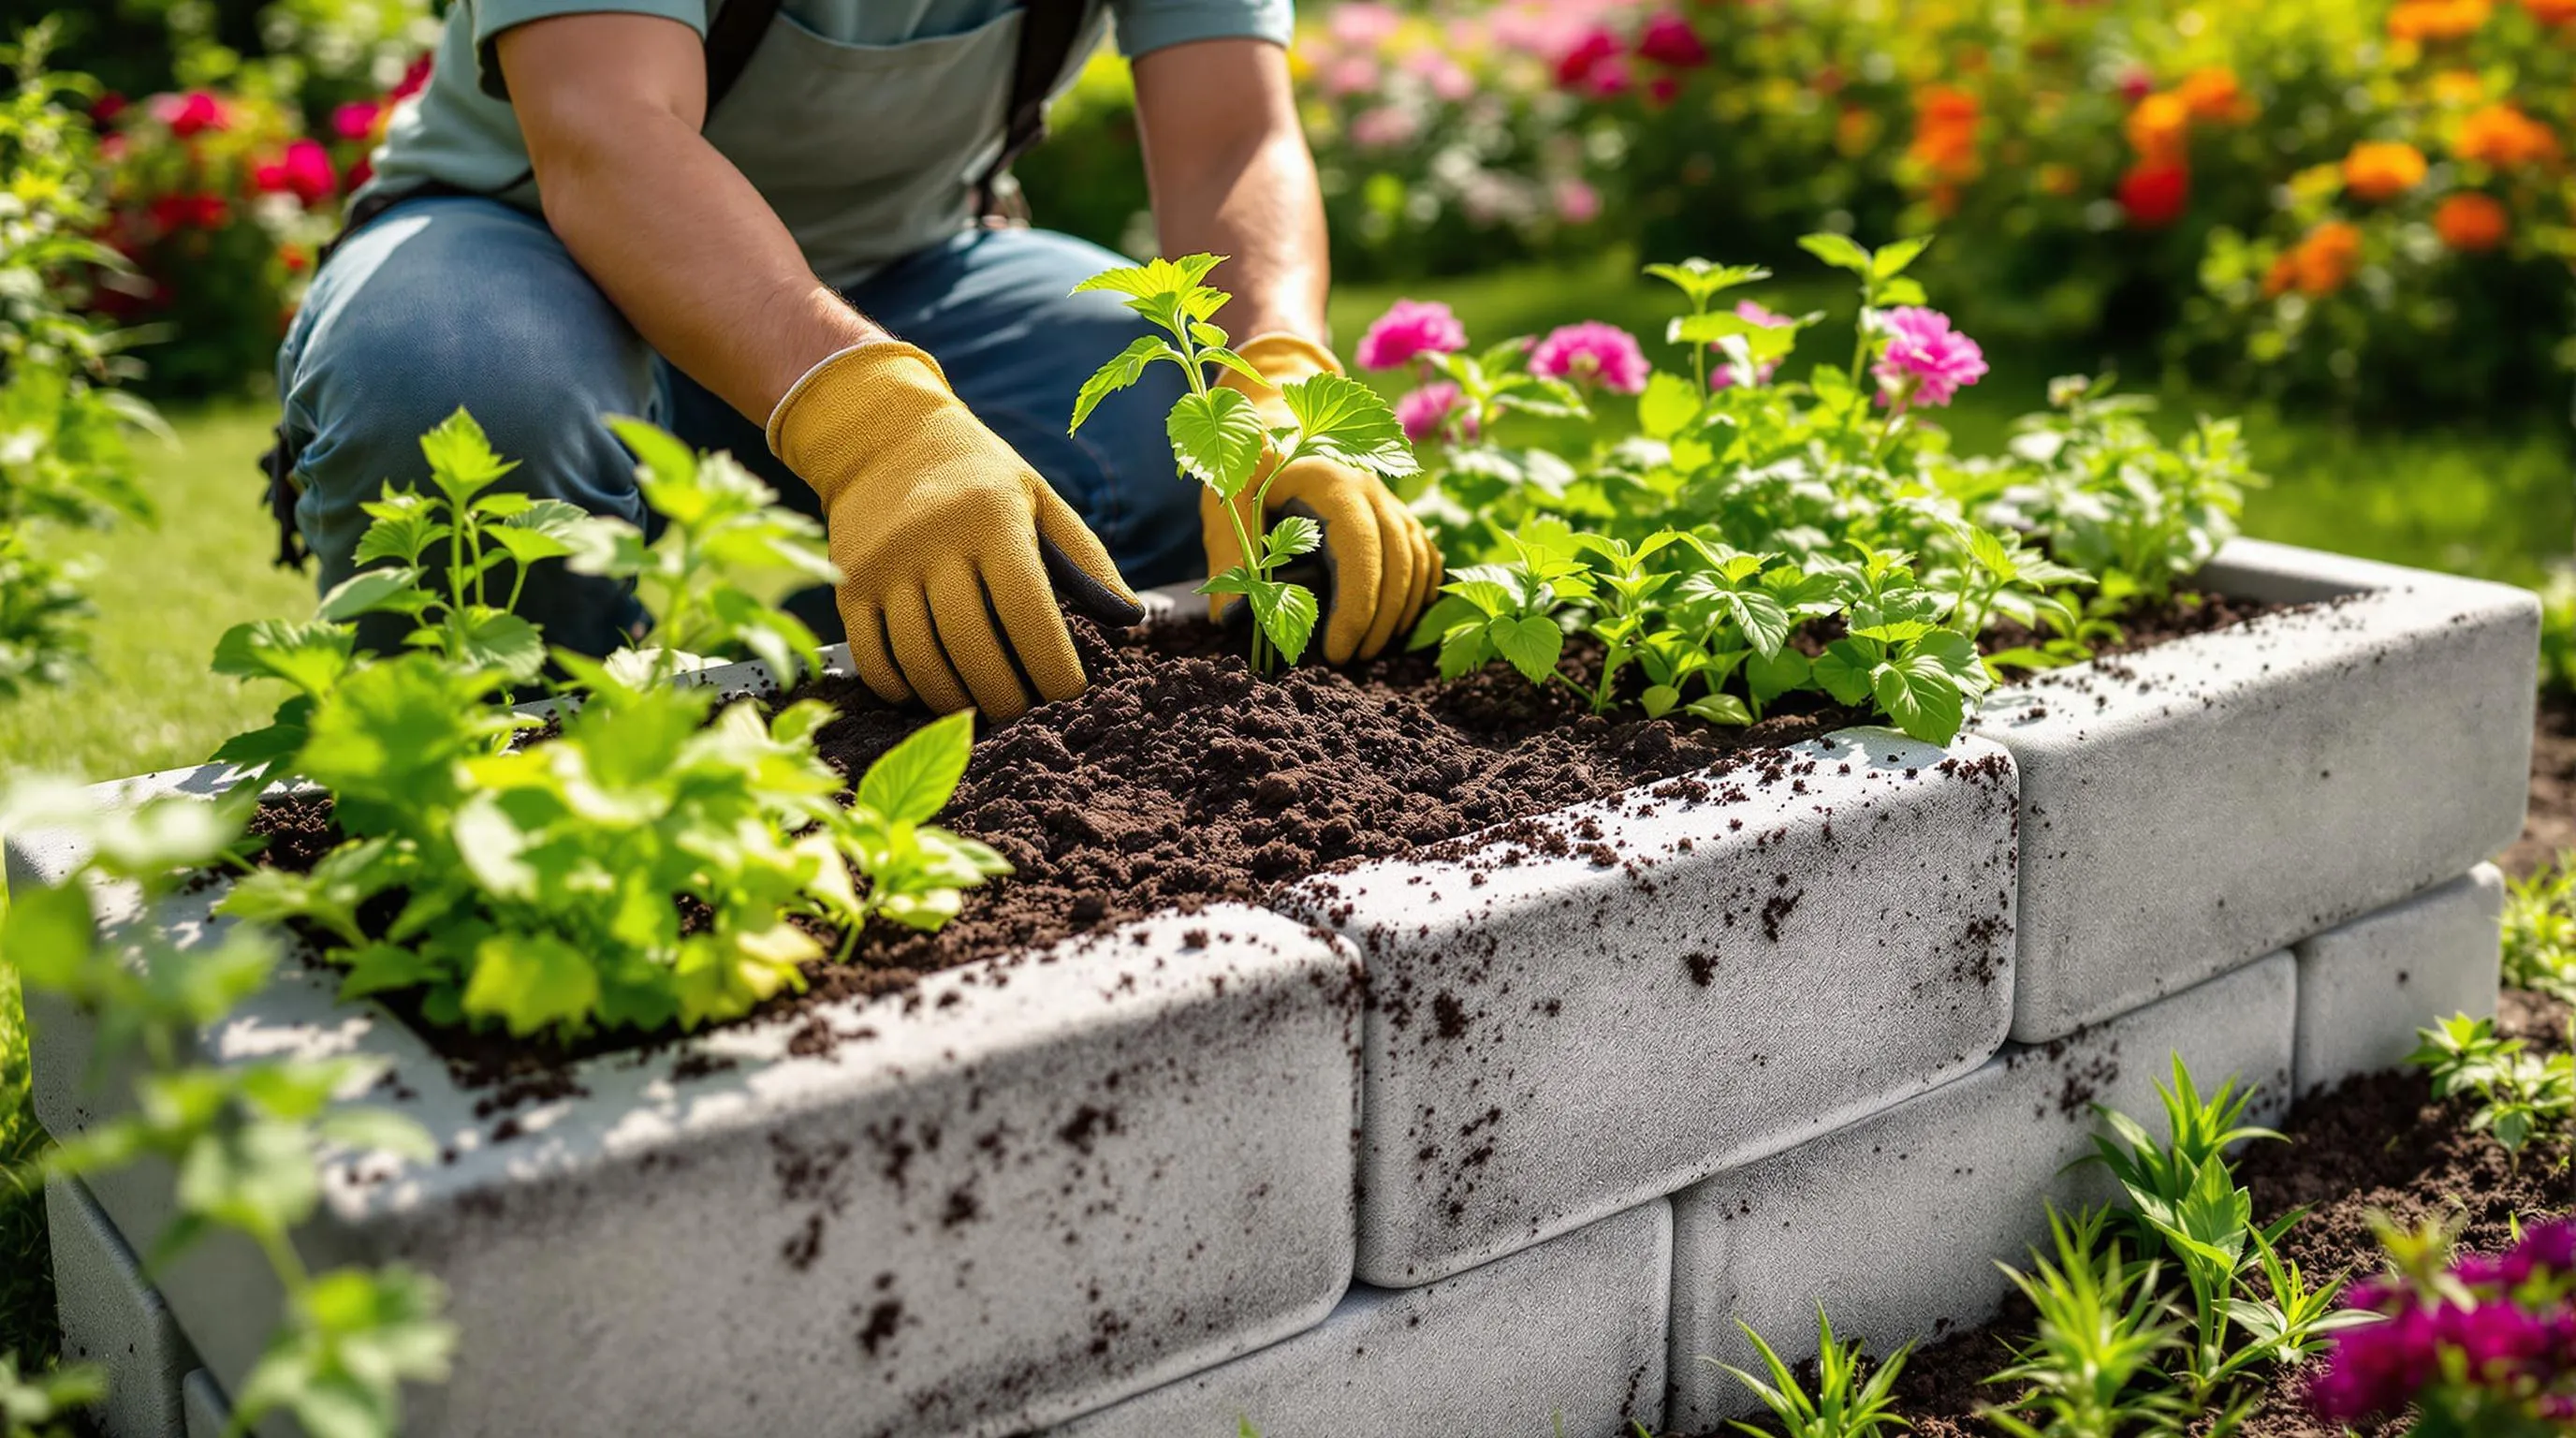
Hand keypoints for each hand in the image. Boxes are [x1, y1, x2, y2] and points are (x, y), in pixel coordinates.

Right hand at [769, 341, 1142, 720]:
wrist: (882, 436)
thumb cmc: (979, 476)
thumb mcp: (1038, 496)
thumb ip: (1085, 556)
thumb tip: (1132, 616)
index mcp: (992, 519)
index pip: (1027, 610)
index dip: (1053, 666)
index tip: (1071, 697)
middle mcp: (933, 542)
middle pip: (971, 646)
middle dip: (1006, 698)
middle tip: (1027, 718)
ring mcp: (884, 567)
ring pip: (920, 660)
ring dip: (957, 702)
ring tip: (985, 713)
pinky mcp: (848, 587)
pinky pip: (871, 659)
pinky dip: (902, 690)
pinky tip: (930, 694)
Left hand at [1207, 335, 1441, 662]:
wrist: (1276, 407)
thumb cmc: (1246, 455)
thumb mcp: (1225, 493)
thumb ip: (1226, 551)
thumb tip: (1230, 618)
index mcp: (1333, 481)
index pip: (1361, 551)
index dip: (1357, 606)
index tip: (1336, 650)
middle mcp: (1372, 485)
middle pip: (1399, 561)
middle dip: (1380, 619)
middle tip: (1349, 660)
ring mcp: (1389, 495)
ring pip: (1418, 558)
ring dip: (1402, 610)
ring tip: (1370, 648)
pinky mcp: (1394, 507)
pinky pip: (1424, 551)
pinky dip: (1420, 588)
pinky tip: (1400, 620)